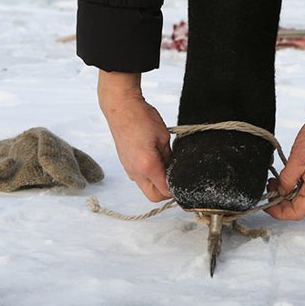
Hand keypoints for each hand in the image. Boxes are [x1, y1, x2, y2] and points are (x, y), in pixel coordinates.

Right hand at [98, 70, 171, 201]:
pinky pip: (140, 178)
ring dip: (157, 183)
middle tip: (175, 176)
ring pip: (146, 188)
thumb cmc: (141, 118)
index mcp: (148, 166)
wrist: (120, 108)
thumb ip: (169, 157)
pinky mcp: (126, 165)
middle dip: (167, 191)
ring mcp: (129, 169)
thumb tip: (174, 169)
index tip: (184, 180)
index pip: (165, 191)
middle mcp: (136, 172)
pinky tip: (155, 160)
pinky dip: (149, 176)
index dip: (177, 189)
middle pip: (154, 196)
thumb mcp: (164, 137)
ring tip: (165, 164)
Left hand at [267, 80, 304, 219]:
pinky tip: (283, 176)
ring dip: (284, 193)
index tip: (266, 205)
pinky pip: (303, 188)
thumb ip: (287, 179)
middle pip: (298, 207)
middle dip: (280, 202)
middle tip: (268, 189)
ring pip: (299, 198)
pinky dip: (291, 185)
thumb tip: (279, 192)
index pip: (297, 213)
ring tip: (273, 181)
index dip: (279, 212)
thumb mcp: (297, 158)